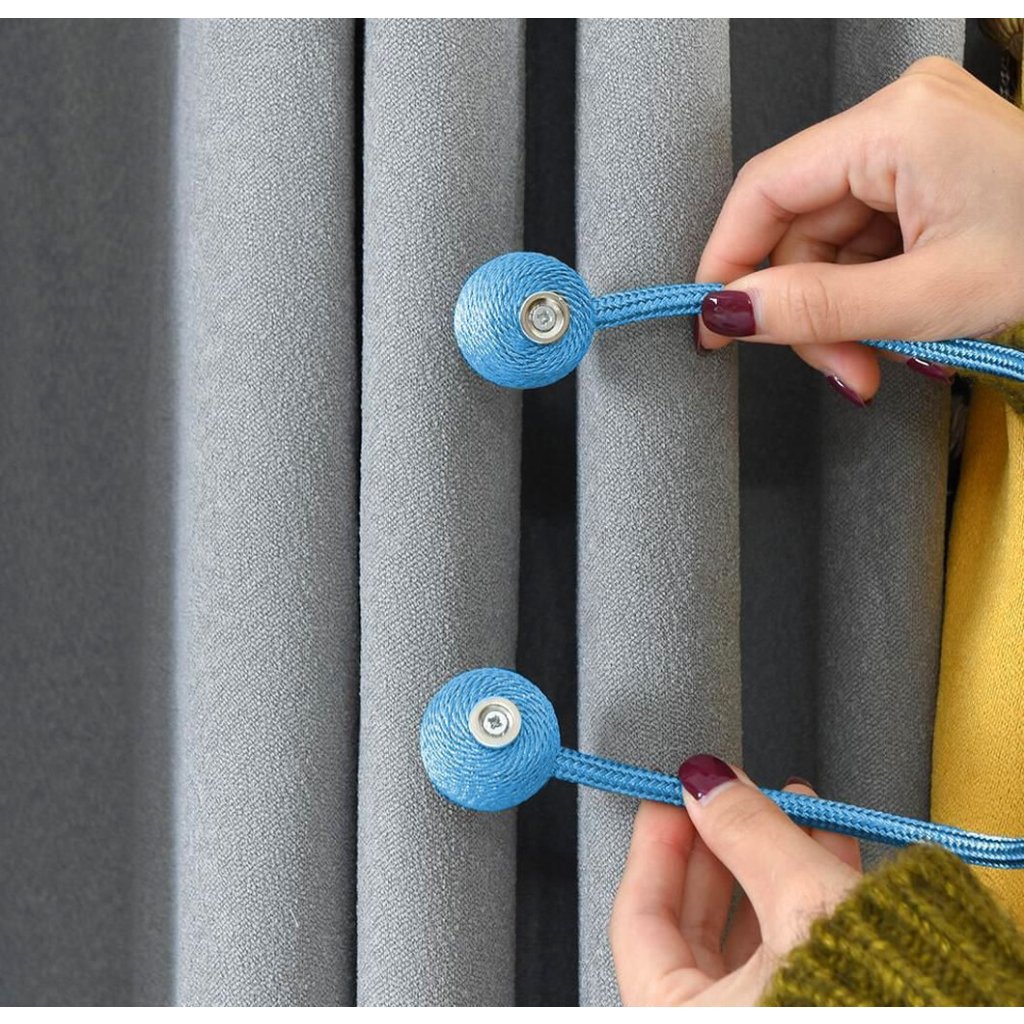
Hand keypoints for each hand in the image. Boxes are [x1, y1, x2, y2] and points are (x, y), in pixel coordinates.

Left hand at [610, 755, 861, 1005]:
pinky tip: (824, 853)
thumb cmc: (884, 1013)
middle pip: (692, 926)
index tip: (673, 796)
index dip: (656, 845)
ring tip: (787, 811)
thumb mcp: (807, 908)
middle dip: (716, 849)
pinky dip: (801, 900)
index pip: (638, 918)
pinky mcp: (809, 1023)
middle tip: (727, 799)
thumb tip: (707, 784)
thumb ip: (750, 834)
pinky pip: (788, 956)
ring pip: (747, 938)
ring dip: (764, 865)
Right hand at [694, 56, 1023, 403]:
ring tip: (882, 356)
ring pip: (833, 240)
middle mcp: (899, 118)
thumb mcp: (927, 297)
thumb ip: (816, 309)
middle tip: (837, 366)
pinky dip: (874, 292)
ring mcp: (917, 141)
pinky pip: (869, 237)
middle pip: (800, 225)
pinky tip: (899, 325)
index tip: (714, 322)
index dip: (728, 263)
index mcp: (895, 125)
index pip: (764, 189)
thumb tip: (731, 313)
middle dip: (811, 309)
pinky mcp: (930, 168)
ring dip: (845, 311)